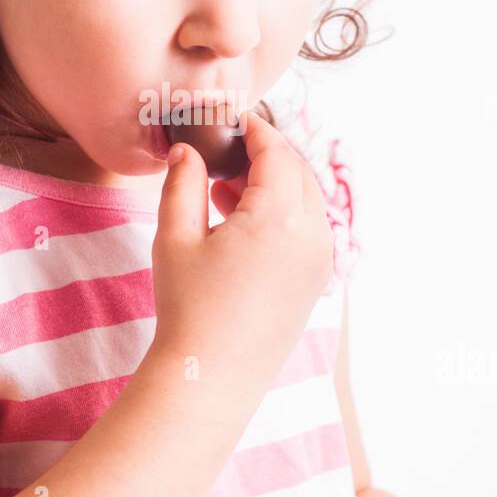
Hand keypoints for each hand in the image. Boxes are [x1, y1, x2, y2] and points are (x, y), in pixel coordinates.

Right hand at [150, 109, 334, 389]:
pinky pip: (308, 228)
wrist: (211, 376)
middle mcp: (313, 234)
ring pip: (306, 199)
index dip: (253, 130)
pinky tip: (242, 223)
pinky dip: (283, 213)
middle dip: (264, 155)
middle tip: (223, 153)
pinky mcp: (317, 280)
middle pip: (297, 171)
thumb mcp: (176, 237)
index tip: (230, 121)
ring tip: (224, 190)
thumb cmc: (189, 308)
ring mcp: (320, 259)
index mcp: (280, 217)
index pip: (276, 151)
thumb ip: (182, 183)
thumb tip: (188, 150)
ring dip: (273, 185)